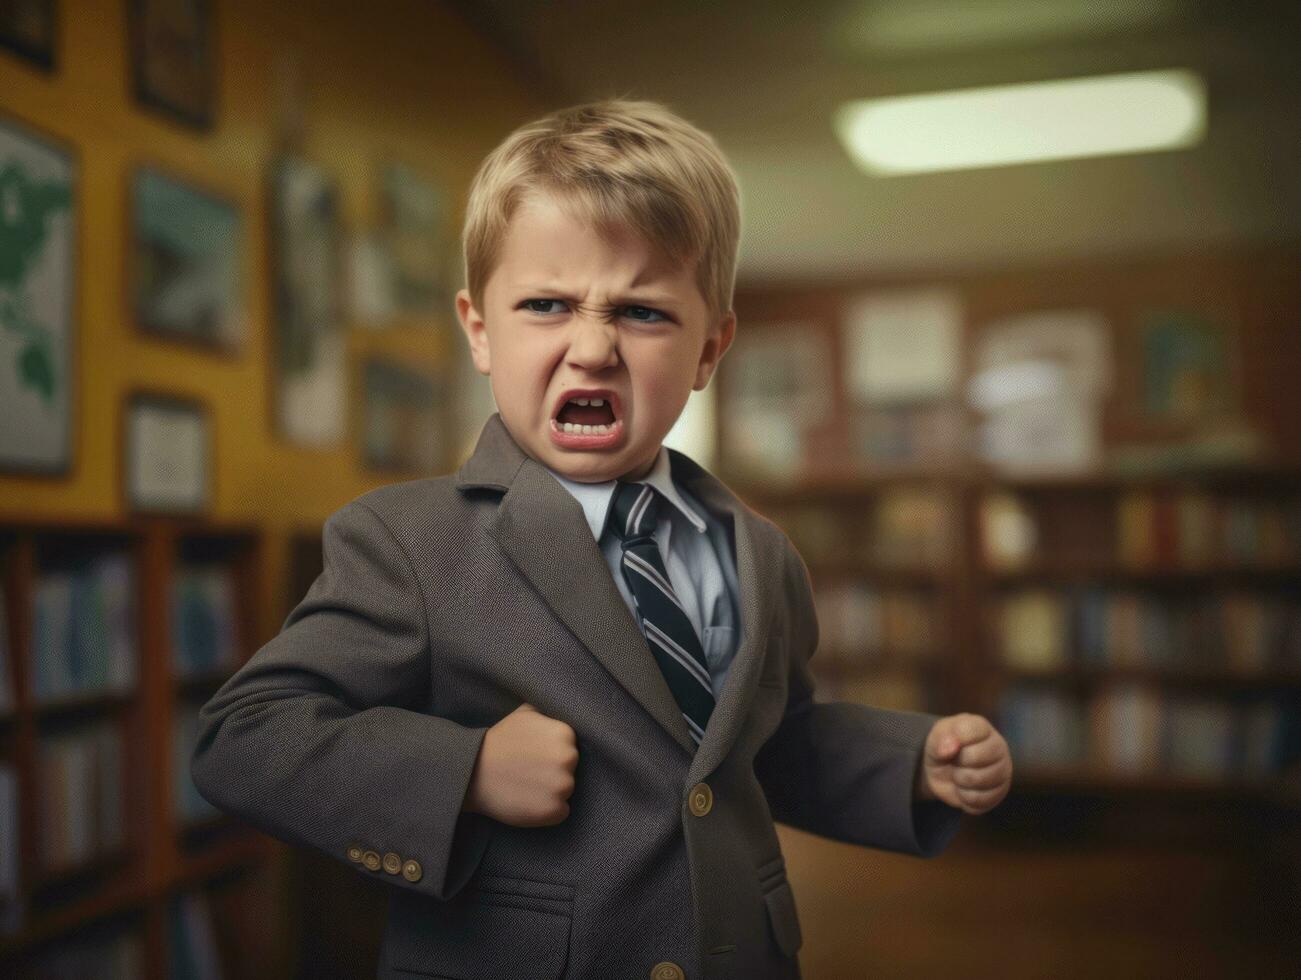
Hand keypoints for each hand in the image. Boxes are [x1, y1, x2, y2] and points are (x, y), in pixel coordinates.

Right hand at [463, 702, 578, 826]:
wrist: (472, 771)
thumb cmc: (498, 741)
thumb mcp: (524, 714)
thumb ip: (547, 716)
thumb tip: (560, 711)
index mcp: (565, 733)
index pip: (570, 748)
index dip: (552, 754)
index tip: (534, 756)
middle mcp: (568, 758)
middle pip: (571, 770)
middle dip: (554, 773)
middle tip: (529, 772)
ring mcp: (562, 786)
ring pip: (567, 792)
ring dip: (551, 792)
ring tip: (526, 787)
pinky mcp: (553, 810)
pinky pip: (561, 812)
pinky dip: (547, 811)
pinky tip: (528, 801)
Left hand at [917, 713, 1011, 814]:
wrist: (943, 770)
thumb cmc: (942, 747)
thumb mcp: (935, 737)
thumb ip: (940, 738)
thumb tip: (950, 748)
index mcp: (983, 728)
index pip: (972, 731)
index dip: (954, 740)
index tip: (949, 744)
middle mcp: (998, 747)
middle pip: (976, 758)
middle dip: (957, 763)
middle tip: (954, 762)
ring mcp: (1003, 771)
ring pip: (979, 780)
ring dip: (960, 781)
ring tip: (959, 774)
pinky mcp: (999, 793)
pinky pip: (979, 800)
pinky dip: (964, 797)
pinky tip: (964, 788)